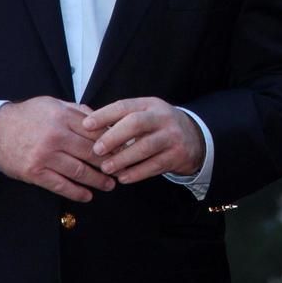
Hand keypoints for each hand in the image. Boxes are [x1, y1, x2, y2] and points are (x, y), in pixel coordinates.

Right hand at [0, 96, 114, 201]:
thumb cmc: (26, 116)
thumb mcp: (52, 104)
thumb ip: (76, 110)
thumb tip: (101, 118)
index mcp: (63, 116)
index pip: (95, 131)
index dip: (113, 142)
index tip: (124, 149)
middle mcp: (56, 136)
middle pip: (90, 151)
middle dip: (109, 162)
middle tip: (122, 169)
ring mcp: (45, 155)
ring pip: (79, 170)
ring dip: (97, 180)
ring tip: (109, 184)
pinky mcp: (34, 172)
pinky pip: (60, 185)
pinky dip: (76, 192)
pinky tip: (87, 195)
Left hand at [83, 97, 204, 183]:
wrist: (195, 138)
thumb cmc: (158, 126)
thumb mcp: (145, 114)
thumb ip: (120, 118)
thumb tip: (86, 122)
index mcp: (150, 104)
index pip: (124, 106)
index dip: (104, 115)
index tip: (86, 125)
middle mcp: (162, 117)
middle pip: (136, 123)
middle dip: (114, 136)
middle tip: (96, 149)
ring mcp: (172, 136)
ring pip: (145, 147)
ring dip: (123, 159)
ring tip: (106, 168)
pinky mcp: (177, 155)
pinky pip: (155, 165)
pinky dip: (137, 173)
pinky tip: (123, 178)